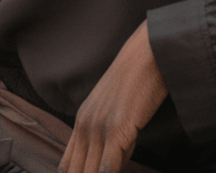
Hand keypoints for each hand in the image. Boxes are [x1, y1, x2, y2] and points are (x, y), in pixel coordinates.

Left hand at [59, 21, 167, 172]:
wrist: (148, 54)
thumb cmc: (137, 79)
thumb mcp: (115, 108)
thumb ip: (111, 136)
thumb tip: (114, 161)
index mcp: (82, 121)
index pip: (67, 165)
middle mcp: (85, 126)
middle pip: (74, 172)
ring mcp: (99, 129)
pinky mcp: (117, 131)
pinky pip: (106, 168)